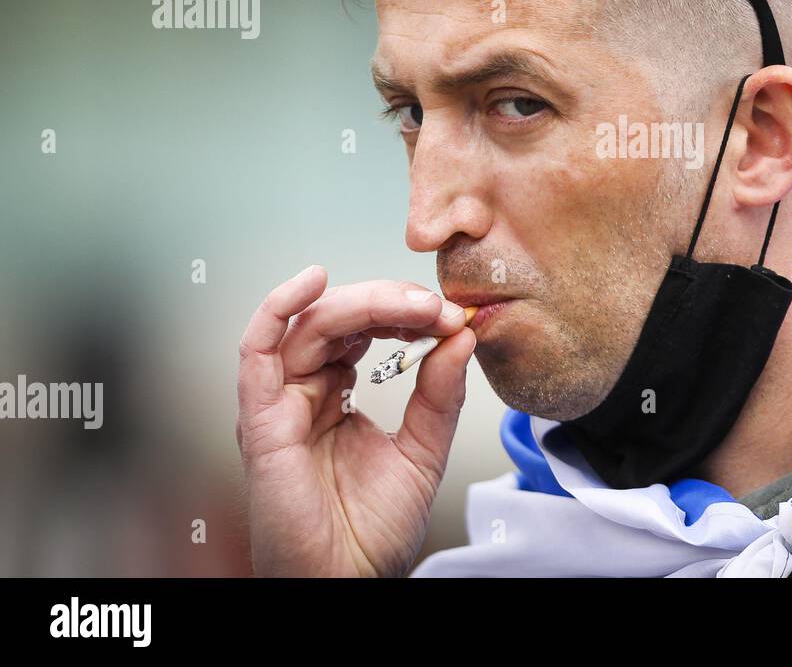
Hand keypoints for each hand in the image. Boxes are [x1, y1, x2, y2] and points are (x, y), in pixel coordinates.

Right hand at [236, 266, 475, 576]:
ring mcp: (280, 406)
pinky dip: (277, 310)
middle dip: (390, 303)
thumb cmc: (374, 532)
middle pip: (337, 319)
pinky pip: (256, 353)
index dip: (405, 313)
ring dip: (362, 303)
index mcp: (337, 398)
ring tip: (410, 305)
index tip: (451, 315)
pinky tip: (312, 283)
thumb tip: (460, 336)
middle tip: (436, 308)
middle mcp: (303, 395)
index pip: (364, 331)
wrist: (349, 584)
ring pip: (308, 326)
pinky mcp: (261, 423)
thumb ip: (439, 395)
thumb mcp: (423, 451)